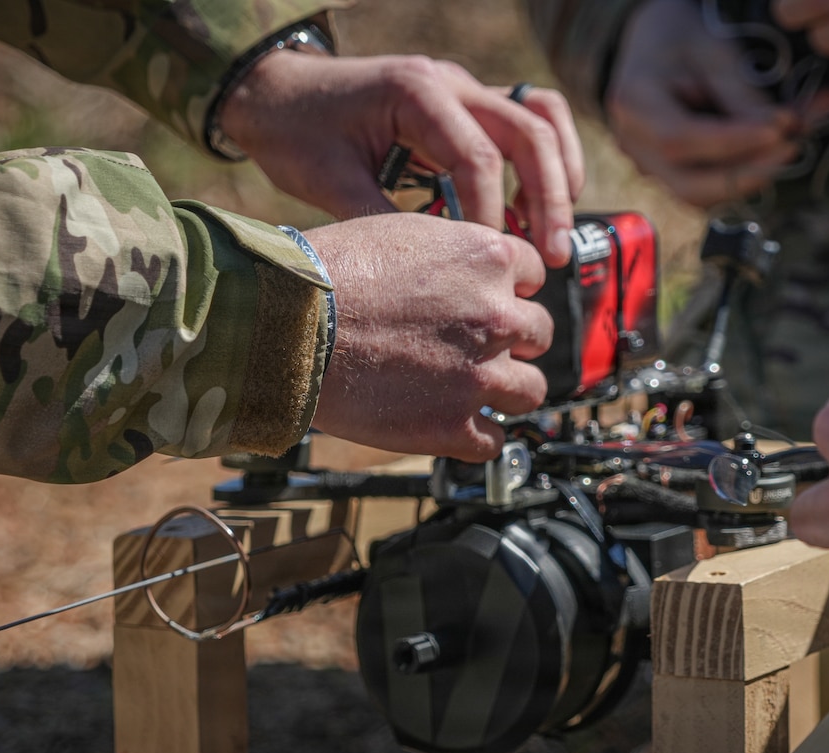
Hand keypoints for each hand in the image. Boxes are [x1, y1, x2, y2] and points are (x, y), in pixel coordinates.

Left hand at [220, 51, 583, 267]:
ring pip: (542, 118)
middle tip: (551, 256)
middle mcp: (449, 83)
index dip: (489, 217)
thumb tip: (424, 279)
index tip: (484, 263)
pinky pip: (527, 122)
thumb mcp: (327, 181)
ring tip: (555, 234)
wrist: (276, 90)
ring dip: (559, 174)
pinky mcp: (464, 107)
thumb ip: (378, 221)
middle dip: (548, 198)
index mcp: (416, 92)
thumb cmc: (295, 130)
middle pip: (530, 131)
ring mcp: (462, 90)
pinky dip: (542, 163)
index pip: (479, 157)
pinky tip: (527, 213)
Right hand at [305, 213, 553, 461]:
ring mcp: (479, 375)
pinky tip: (455, 425)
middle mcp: (496, 315)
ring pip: (530, 391)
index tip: (495, 301)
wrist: (290, 325)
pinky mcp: (453, 425)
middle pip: (538, 333)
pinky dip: (478, 436)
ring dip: (507, 390)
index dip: (511, 290)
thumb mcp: (403, 233)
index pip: (534, 274)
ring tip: (475, 390)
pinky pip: (493, 442)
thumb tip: (463, 271)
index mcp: (487, 259)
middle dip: (513, 340)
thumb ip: (450, 252)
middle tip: (482, 347)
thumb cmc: (329, 274)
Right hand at [606, 0, 828, 208]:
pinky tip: (772, 150)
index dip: (733, 142)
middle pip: (687, 185)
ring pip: (700, 194)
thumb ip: (742, 94)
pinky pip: (706, 186)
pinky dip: (742, 173)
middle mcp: (634, 144)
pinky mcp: (667, 173)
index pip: (680, 139)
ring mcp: (647, 164)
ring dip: (750, 177)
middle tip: (791, 148)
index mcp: (634, 104)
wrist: (653, 40)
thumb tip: (784, 130)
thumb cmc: (681, 38)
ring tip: (790, 144)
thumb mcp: (713, 52)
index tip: (779, 131)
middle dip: (745, 174)